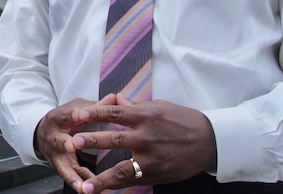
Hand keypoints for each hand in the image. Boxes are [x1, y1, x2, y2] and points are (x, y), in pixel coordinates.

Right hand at [34, 96, 121, 190]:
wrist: (41, 133)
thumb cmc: (65, 119)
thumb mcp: (76, 108)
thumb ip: (95, 107)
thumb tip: (115, 97)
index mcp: (59, 118)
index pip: (67, 115)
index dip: (73, 114)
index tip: (80, 114)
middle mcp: (55, 137)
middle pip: (60, 141)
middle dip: (66, 144)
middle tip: (72, 146)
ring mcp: (56, 155)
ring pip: (63, 167)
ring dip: (73, 177)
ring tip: (83, 188)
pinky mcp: (60, 167)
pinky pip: (71, 177)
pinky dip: (79, 184)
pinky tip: (89, 191)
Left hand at [66, 95, 216, 192]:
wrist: (209, 141)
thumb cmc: (181, 120)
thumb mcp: (158, 107)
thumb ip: (134, 106)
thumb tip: (113, 99)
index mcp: (146, 116)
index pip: (116, 112)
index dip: (95, 113)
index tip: (77, 115)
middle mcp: (148, 137)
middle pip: (115, 139)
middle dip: (92, 141)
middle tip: (72, 143)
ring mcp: (152, 158)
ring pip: (123, 169)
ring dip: (102, 178)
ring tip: (85, 185)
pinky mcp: (157, 174)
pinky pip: (133, 181)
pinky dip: (117, 186)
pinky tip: (102, 190)